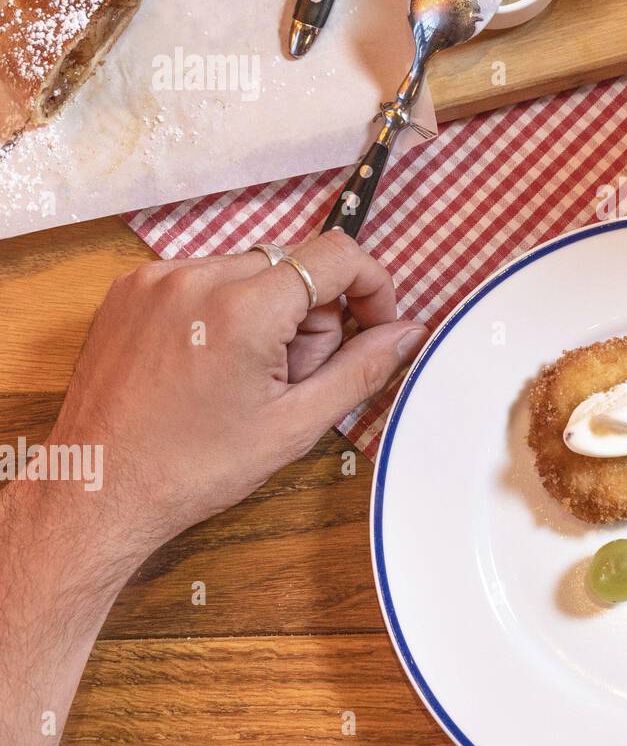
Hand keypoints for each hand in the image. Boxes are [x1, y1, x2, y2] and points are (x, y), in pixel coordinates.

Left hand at [44, 229, 425, 572]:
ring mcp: (156, 279)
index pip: (337, 255)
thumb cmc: (192, 468)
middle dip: (310, 316)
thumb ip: (362, 368)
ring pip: (250, 270)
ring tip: (241, 376)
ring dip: (265, 312)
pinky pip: (203, 277)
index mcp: (244, 310)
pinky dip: (220, 310)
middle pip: (295, 267)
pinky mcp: (130, 287)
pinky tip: (206, 363)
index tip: (372, 324)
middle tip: (288, 378)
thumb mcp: (295, 425)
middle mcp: (197, 278)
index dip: (371, 286)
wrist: (97, 490)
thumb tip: (410, 332)